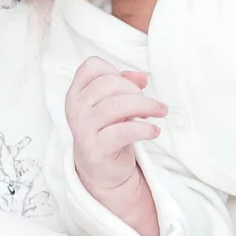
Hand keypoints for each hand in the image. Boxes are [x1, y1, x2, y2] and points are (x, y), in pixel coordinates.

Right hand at [66, 56, 166, 194]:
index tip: (131, 85)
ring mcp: (83, 128)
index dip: (115, 71)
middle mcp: (76, 108)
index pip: (92, 67)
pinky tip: (153, 131)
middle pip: (110, 83)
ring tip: (159, 112)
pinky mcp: (96, 148)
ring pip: (118, 105)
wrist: (100, 168)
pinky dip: (144, 129)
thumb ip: (125, 85)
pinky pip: (124, 131)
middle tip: (152, 104)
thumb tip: (142, 77)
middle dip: (136, 91)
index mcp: (77, 93)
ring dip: (146, 106)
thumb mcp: (114, 103)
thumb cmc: (108, 129)